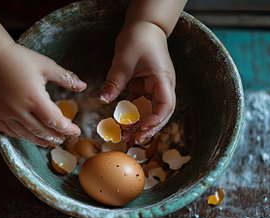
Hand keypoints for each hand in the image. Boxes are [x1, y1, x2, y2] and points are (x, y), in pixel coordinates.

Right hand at [0, 43, 86, 146]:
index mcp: (34, 97)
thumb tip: (83, 86)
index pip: (54, 121)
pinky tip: (28, 134)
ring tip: (49, 140)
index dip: (67, 129)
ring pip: (24, 134)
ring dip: (39, 139)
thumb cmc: (19, 58)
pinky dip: (21, 135)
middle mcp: (18, 109)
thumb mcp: (46, 66)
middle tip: (64, 138)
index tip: (76, 131)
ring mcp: (3, 114)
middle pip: (41, 131)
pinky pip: (8, 131)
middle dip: (55, 137)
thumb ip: (65, 78)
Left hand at [100, 21, 175, 143]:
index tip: (142, 128)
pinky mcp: (145, 88)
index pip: (166, 105)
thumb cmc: (138, 38)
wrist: (144, 26)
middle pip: (160, 113)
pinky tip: (120, 125)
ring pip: (149, 112)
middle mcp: (162, 86)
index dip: (156, 120)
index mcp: (163, 79)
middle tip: (134, 140)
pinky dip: (131, 116)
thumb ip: (115, 80)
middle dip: (149, 128)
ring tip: (124, 137)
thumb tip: (104, 100)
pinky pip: (139, 106)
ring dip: (138, 124)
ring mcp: (154, 88)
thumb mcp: (124, 59)